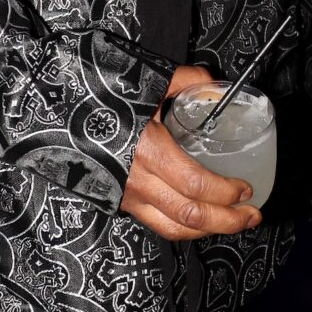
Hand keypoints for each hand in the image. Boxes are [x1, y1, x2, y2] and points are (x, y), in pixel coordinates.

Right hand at [120, 64, 262, 241]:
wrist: (60, 116)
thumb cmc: (103, 98)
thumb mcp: (147, 81)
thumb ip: (186, 81)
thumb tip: (216, 86)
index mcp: (148, 151)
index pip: (195, 184)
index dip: (225, 192)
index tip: (246, 188)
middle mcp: (137, 181)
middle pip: (189, 214)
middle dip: (226, 220)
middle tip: (251, 215)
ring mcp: (128, 196)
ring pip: (173, 228)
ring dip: (208, 230)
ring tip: (234, 223)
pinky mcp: (121, 202)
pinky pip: (157, 224)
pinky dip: (184, 228)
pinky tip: (201, 221)